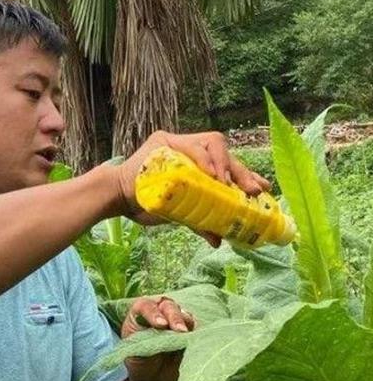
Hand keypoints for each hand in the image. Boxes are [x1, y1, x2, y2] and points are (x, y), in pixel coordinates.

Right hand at [113, 131, 270, 229]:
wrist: (117, 199)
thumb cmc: (146, 204)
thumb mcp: (180, 213)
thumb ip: (200, 221)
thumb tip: (219, 239)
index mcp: (195, 164)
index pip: (226, 166)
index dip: (246, 176)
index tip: (262, 189)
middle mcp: (188, 148)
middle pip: (224, 154)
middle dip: (241, 172)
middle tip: (254, 190)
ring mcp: (176, 142)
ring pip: (211, 143)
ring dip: (225, 163)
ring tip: (229, 183)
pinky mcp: (162, 141)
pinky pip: (189, 146)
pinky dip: (204, 158)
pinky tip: (213, 174)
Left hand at [121, 295, 195, 380]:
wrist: (153, 377)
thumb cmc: (139, 360)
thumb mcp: (135, 350)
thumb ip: (144, 341)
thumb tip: (159, 337)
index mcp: (141, 312)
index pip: (145, 306)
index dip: (153, 313)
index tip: (160, 325)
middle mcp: (159, 311)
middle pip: (168, 307)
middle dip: (174, 317)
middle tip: (180, 330)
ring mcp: (176, 320)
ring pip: (184, 315)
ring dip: (186, 324)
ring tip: (187, 335)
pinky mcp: (189, 332)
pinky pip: (195, 329)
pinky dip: (196, 334)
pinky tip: (195, 341)